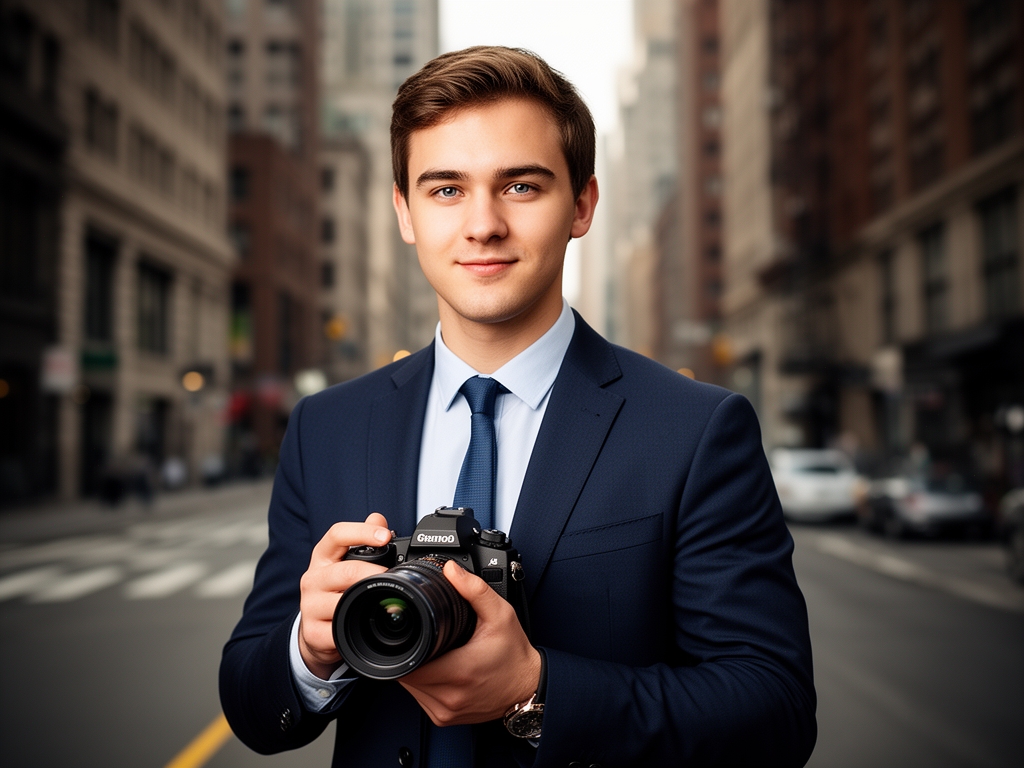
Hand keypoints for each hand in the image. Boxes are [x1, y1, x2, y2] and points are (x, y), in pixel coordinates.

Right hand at [298, 513, 392, 678]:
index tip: (384, 536)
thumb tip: (378, 518)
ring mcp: (310, 606)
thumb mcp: (344, 562)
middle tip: (391, 576)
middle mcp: (313, 579)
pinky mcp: (313, 632)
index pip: (337, 535)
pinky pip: (337, 631)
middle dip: (372, 573)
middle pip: (345, 571)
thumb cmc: (334, 590)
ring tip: (386, 601)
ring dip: (366, 601)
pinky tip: (367, 625)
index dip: (362, 531)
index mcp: (323, 557)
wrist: (314, 630)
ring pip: (341, 602)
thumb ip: (362, 540)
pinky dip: (356, 629)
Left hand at [399, 560, 540, 725]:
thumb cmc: (515, 655)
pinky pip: (419, 699)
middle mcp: (449, 697)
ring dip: (414, 669)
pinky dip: (422, 684)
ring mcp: (445, 712)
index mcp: (459, 672)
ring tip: (432, 653)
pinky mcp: (444, 719)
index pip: (408, 664)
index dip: (406, 646)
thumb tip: (451, 571)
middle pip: (405, 674)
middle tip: (426, 638)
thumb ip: (474, 590)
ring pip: (409, 688)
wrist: (528, 687)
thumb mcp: (500, 615)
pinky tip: (436, 669)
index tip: (414, 633)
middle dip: (410, 653)